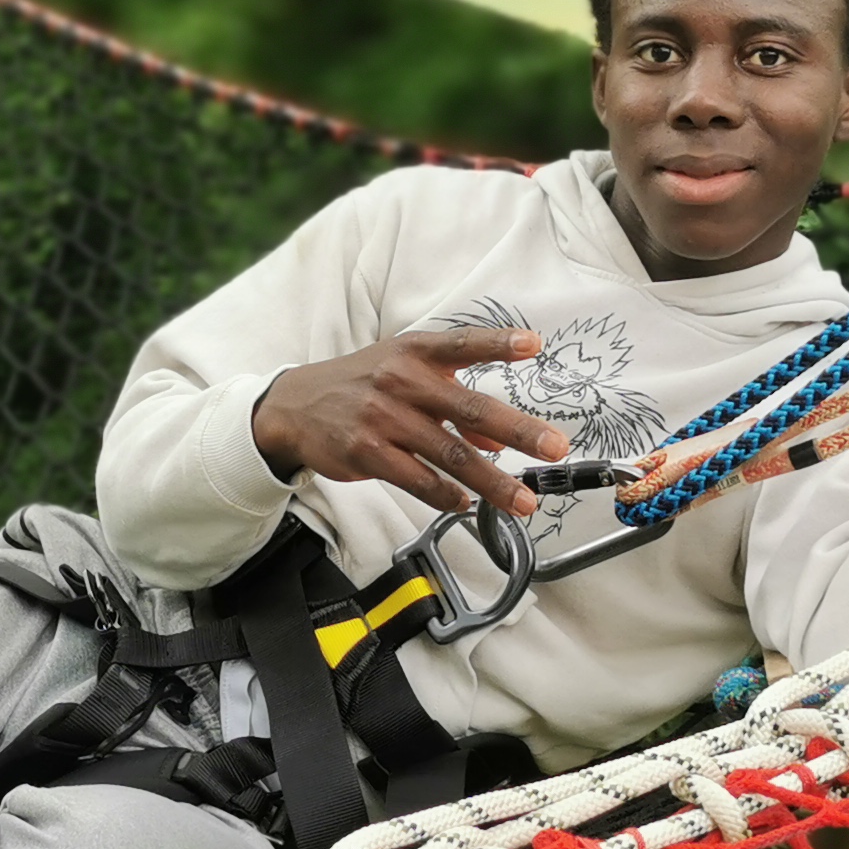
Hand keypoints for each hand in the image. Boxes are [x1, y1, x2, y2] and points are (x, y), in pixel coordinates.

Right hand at [252, 327, 569, 519]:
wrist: (294, 406)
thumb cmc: (361, 385)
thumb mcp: (405, 377)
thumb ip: (454, 401)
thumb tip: (498, 437)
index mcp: (414, 353)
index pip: (462, 344)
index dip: (498, 344)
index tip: (534, 345)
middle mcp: (401, 381)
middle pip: (470, 408)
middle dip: (519, 430)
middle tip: (554, 448)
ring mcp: (383, 418)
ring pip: (450, 454)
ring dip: (493, 482)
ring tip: (523, 500)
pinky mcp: (367, 452)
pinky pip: (417, 479)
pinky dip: (447, 496)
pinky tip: (467, 505)